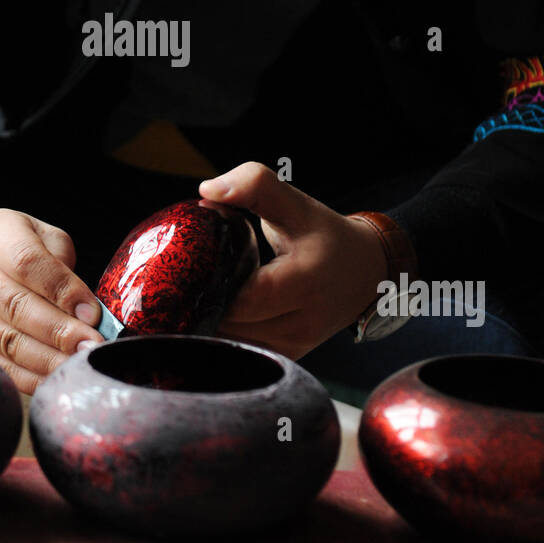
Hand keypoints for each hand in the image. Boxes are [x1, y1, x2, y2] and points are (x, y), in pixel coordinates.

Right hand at [0, 208, 103, 393]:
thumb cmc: (15, 250)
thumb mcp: (41, 238)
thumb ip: (62, 266)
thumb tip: (86, 314)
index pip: (26, 261)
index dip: (62, 290)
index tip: (92, 314)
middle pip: (13, 304)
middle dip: (58, 330)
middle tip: (91, 346)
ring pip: (4, 340)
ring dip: (46, 358)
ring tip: (78, 364)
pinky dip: (29, 377)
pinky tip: (55, 378)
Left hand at [199, 162, 388, 358]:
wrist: (367, 271)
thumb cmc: (326, 235)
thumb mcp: (296, 203)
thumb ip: (254, 185)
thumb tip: (208, 189)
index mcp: (305, 281)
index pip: (245, 300)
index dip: (211, 290)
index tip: (187, 272)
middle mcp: (303, 321)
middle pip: (234, 327)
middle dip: (201, 309)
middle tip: (176, 289)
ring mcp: (296, 345)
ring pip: (236, 347)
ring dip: (208, 327)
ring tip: (189, 304)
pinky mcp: (289, 357)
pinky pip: (245, 355)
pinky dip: (223, 340)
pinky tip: (209, 319)